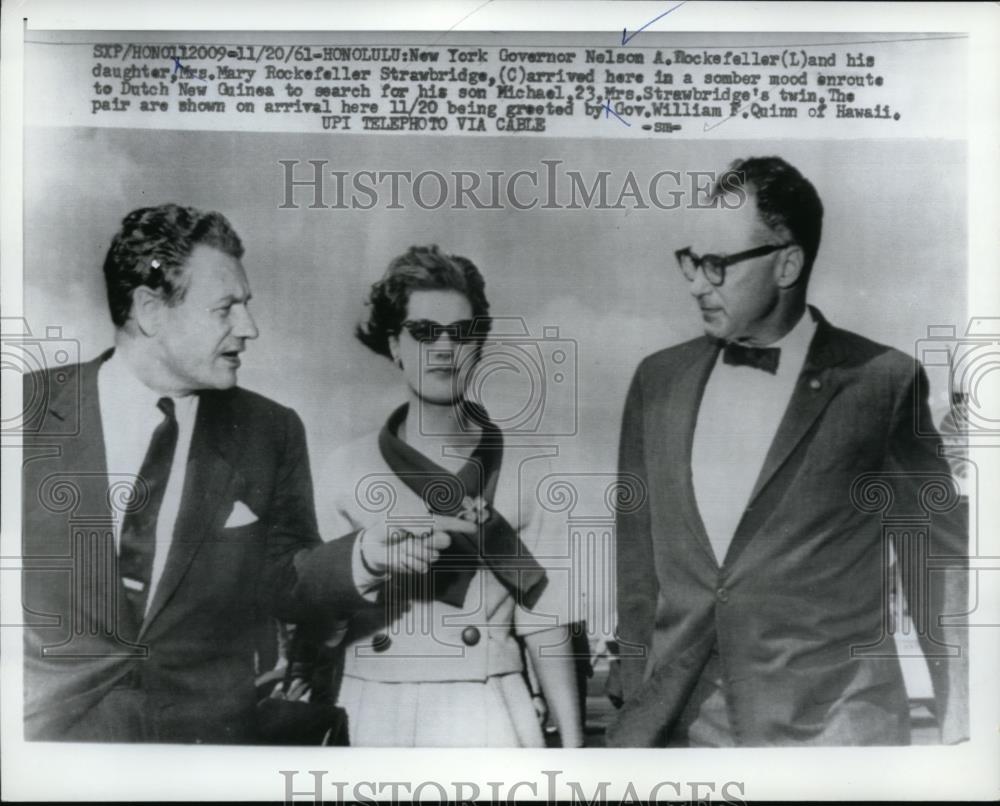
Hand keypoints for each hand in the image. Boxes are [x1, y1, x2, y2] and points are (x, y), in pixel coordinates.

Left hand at [359, 514, 475, 575]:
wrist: (374, 544)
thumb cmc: (387, 527)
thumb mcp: (398, 519)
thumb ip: (414, 523)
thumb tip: (426, 531)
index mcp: (429, 523)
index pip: (449, 524)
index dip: (462, 526)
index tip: (474, 528)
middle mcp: (430, 538)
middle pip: (444, 541)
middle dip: (432, 540)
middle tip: (414, 536)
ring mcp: (425, 552)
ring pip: (432, 556)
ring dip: (414, 551)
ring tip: (401, 546)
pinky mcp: (418, 566)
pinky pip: (421, 567)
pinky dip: (408, 561)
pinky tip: (399, 556)